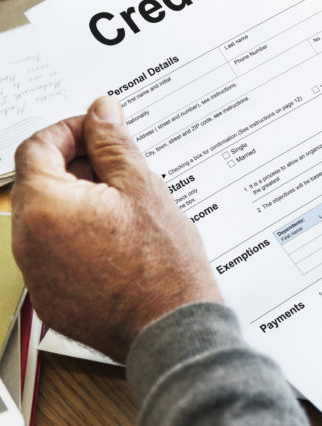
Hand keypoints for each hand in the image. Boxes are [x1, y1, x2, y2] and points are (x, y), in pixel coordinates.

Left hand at [12, 95, 221, 361]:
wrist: (171, 329)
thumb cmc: (163, 265)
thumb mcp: (143, 188)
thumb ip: (114, 144)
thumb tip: (101, 113)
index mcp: (46, 207)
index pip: (36, 147)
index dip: (70, 130)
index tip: (100, 131)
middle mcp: (28, 241)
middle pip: (39, 182)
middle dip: (77, 166)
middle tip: (121, 168)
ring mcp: (37, 273)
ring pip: (48, 218)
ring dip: (80, 201)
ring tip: (127, 207)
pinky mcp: (51, 295)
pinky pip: (55, 252)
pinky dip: (80, 236)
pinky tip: (120, 240)